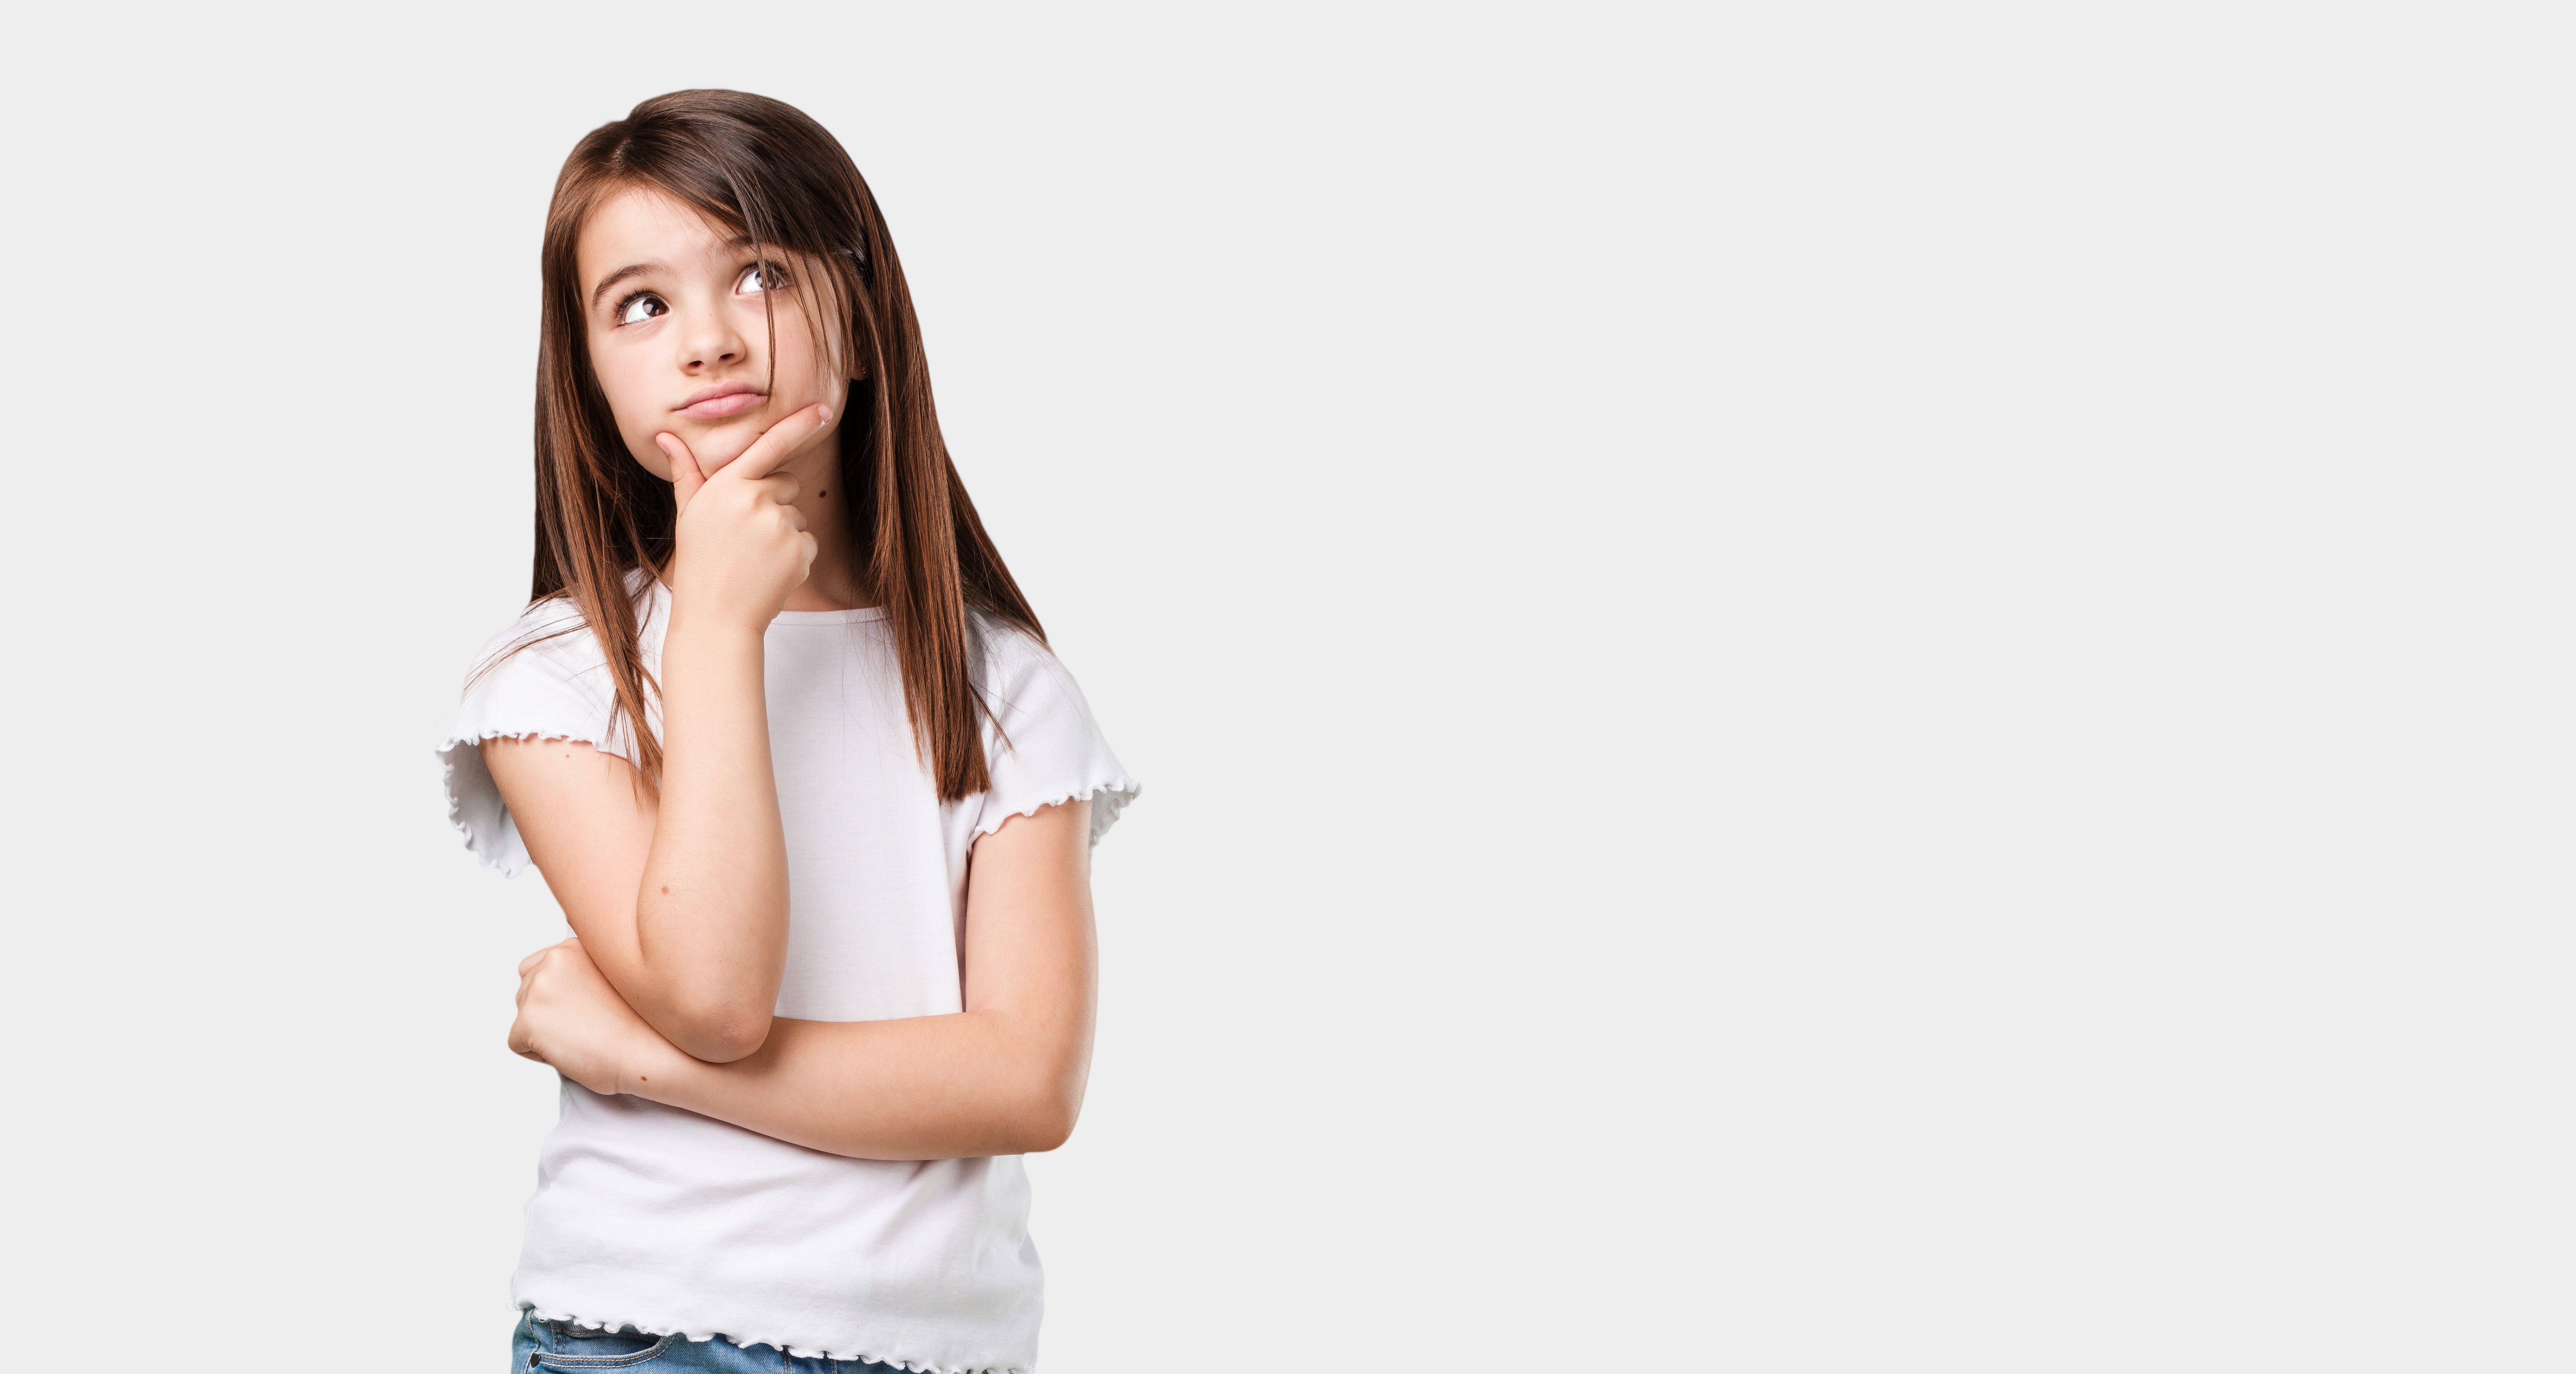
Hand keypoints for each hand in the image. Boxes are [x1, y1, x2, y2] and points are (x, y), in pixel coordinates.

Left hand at [508, 937, 669, 1094]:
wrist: (653, 1051)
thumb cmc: (645, 1025)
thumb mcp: (614, 978)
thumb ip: (583, 972)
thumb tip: (563, 991)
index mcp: (575, 946)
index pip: (539, 966)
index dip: (557, 993)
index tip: (583, 1008)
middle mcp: (553, 960)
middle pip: (526, 991)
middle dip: (549, 1012)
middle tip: (587, 1026)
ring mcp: (538, 988)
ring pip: (523, 1016)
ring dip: (545, 1032)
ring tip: (584, 1037)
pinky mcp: (528, 1020)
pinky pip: (518, 1044)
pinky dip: (539, 1055)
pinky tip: (573, 1052)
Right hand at [658, 404, 830, 629]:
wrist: (716, 616)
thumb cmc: (699, 562)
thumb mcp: (688, 514)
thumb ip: (687, 473)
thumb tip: (666, 437)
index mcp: (727, 485)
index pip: (769, 444)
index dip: (798, 424)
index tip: (822, 408)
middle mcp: (756, 500)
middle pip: (786, 482)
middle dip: (772, 499)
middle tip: (745, 532)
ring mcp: (780, 525)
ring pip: (796, 513)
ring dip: (782, 530)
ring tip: (753, 555)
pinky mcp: (800, 550)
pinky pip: (807, 540)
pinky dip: (794, 554)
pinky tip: (769, 570)